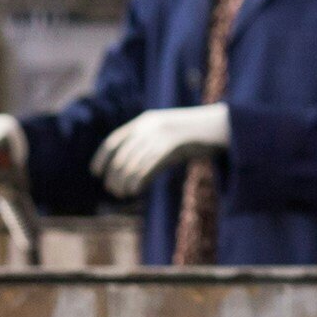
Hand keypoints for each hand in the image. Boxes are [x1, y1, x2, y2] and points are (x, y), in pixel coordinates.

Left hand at [93, 104, 228, 199]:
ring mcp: (159, 137)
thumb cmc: (194, 134)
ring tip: (123, 194)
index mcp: (144, 122)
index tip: (96, 173)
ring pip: (132, 164)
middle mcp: (148, 128)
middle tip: (114, 192)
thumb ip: (149, 143)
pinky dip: (137, 181)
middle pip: (121, 156)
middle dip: (114, 176)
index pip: (113, 141)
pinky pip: (147, 167)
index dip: (101, 158)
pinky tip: (134, 190)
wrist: (220, 125)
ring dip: (124, 182)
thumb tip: (132, 167)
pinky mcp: (171, 147)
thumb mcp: (168, 134)